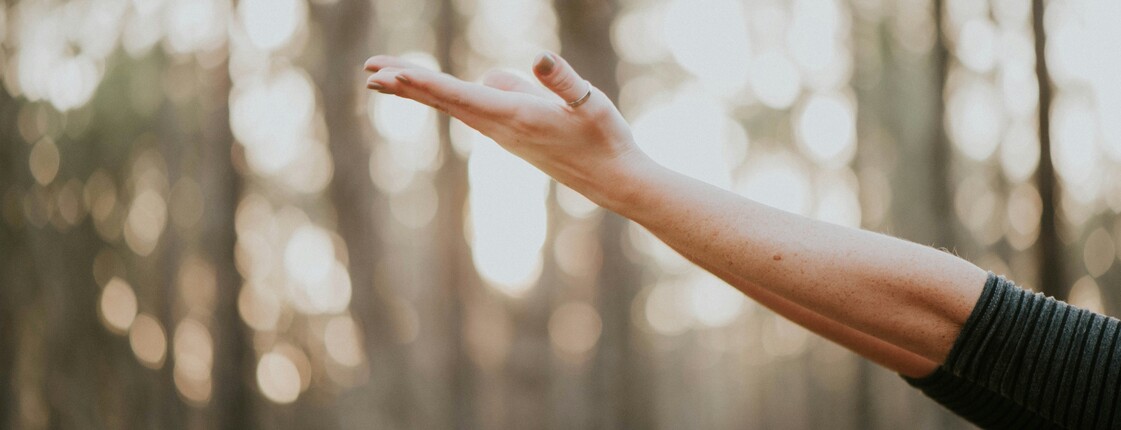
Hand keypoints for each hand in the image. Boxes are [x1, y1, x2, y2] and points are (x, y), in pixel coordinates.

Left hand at [363, 52, 651, 207]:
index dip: (423, 83)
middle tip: (369, 72)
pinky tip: (444, 89)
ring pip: (454, 104)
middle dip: (406, 85)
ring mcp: (504, 133)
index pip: (460, 95)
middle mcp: (502, 127)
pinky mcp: (511, 134)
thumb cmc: (606, 139)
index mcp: (516, 116)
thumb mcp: (591, 103)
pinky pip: (470, 108)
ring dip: (420, 90)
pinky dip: (445, 96)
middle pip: (444, 100)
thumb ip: (564, 81)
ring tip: (387, 76)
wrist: (614, 180)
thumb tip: (538, 58)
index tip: (390, 75)